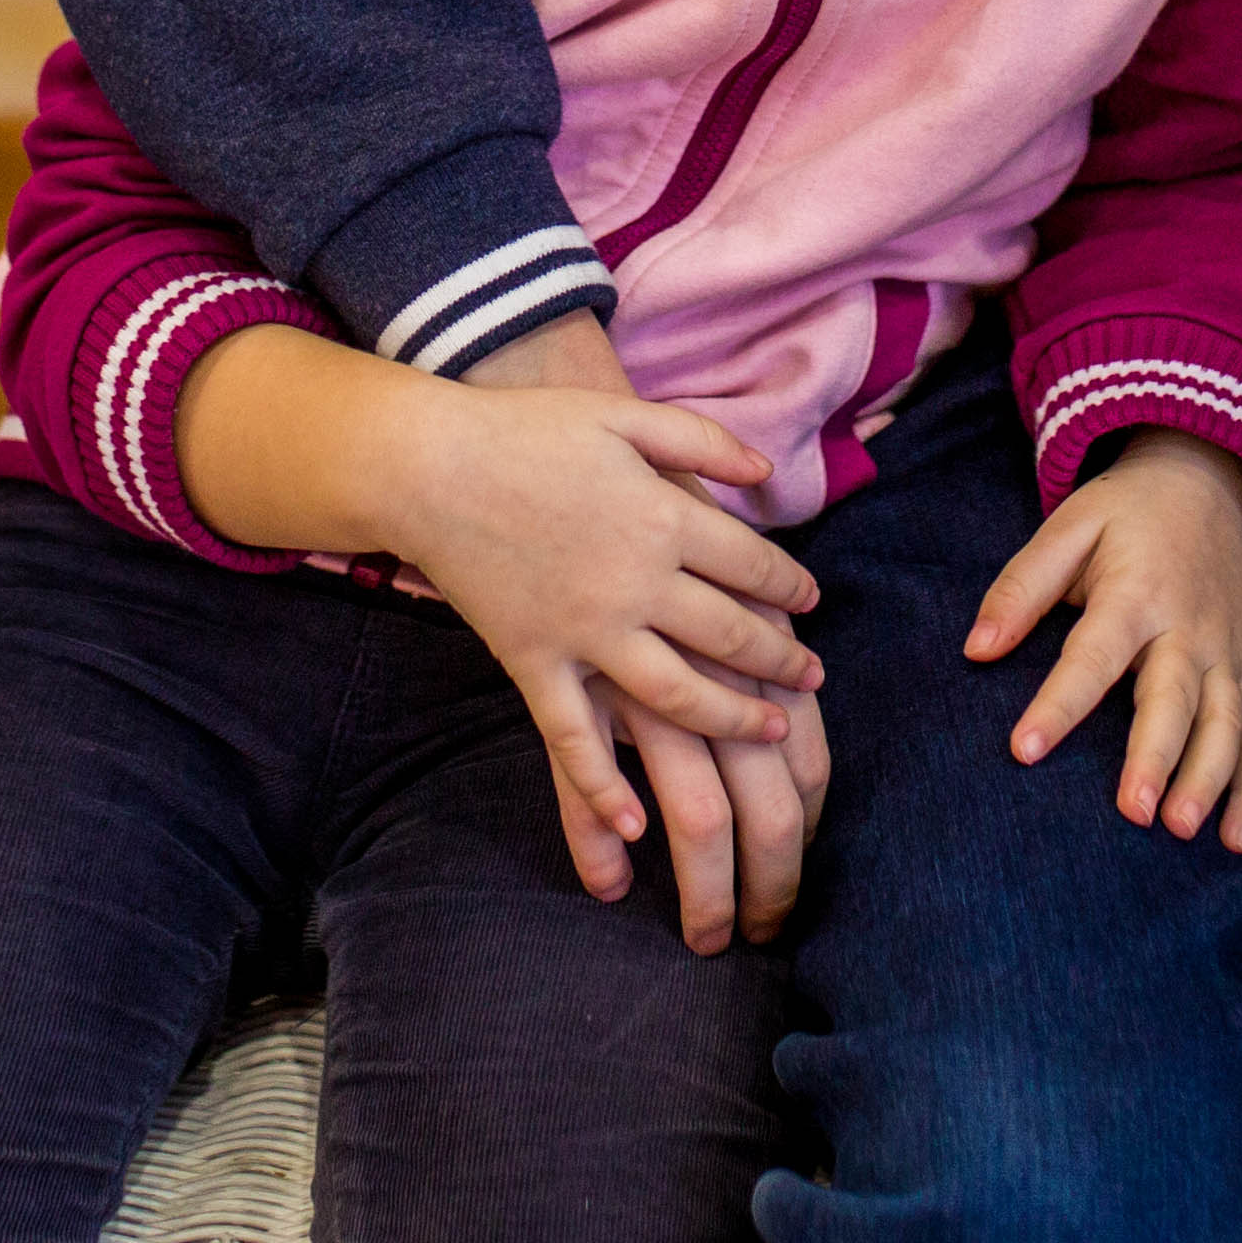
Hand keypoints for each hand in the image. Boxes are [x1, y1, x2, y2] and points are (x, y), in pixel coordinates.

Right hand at [476, 317, 830, 943]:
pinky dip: (603, 786)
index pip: (754, 566)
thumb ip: (702, 441)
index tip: (811, 600)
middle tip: (813, 675)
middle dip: (781, 660)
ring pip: (679, 695)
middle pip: (732, 636)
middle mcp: (637, 583)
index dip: (791, 585)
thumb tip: (765, 472)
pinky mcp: (534, 660)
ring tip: (774, 730)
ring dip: (734, 719)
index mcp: (665, 518)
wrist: (429, 465)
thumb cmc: (527, 431)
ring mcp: (585, 631)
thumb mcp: (625, 415)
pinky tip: (636, 826)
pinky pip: (573, 736)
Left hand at [968, 432, 1241, 849]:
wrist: (1207, 484)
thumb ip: (1021, 587)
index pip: (1093, 656)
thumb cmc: (1125, 515)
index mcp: (1135, 593)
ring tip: (1184, 832)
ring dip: (1212, 780)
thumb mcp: (1068, 526)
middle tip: (1132, 812)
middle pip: (1174, 699)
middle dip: (1156, 757)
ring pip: (1229, 724)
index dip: (1059, 704)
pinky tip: (1239, 839)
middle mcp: (1188, 629)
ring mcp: (1227, 655)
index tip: (1024, 750)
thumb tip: (976, 649)